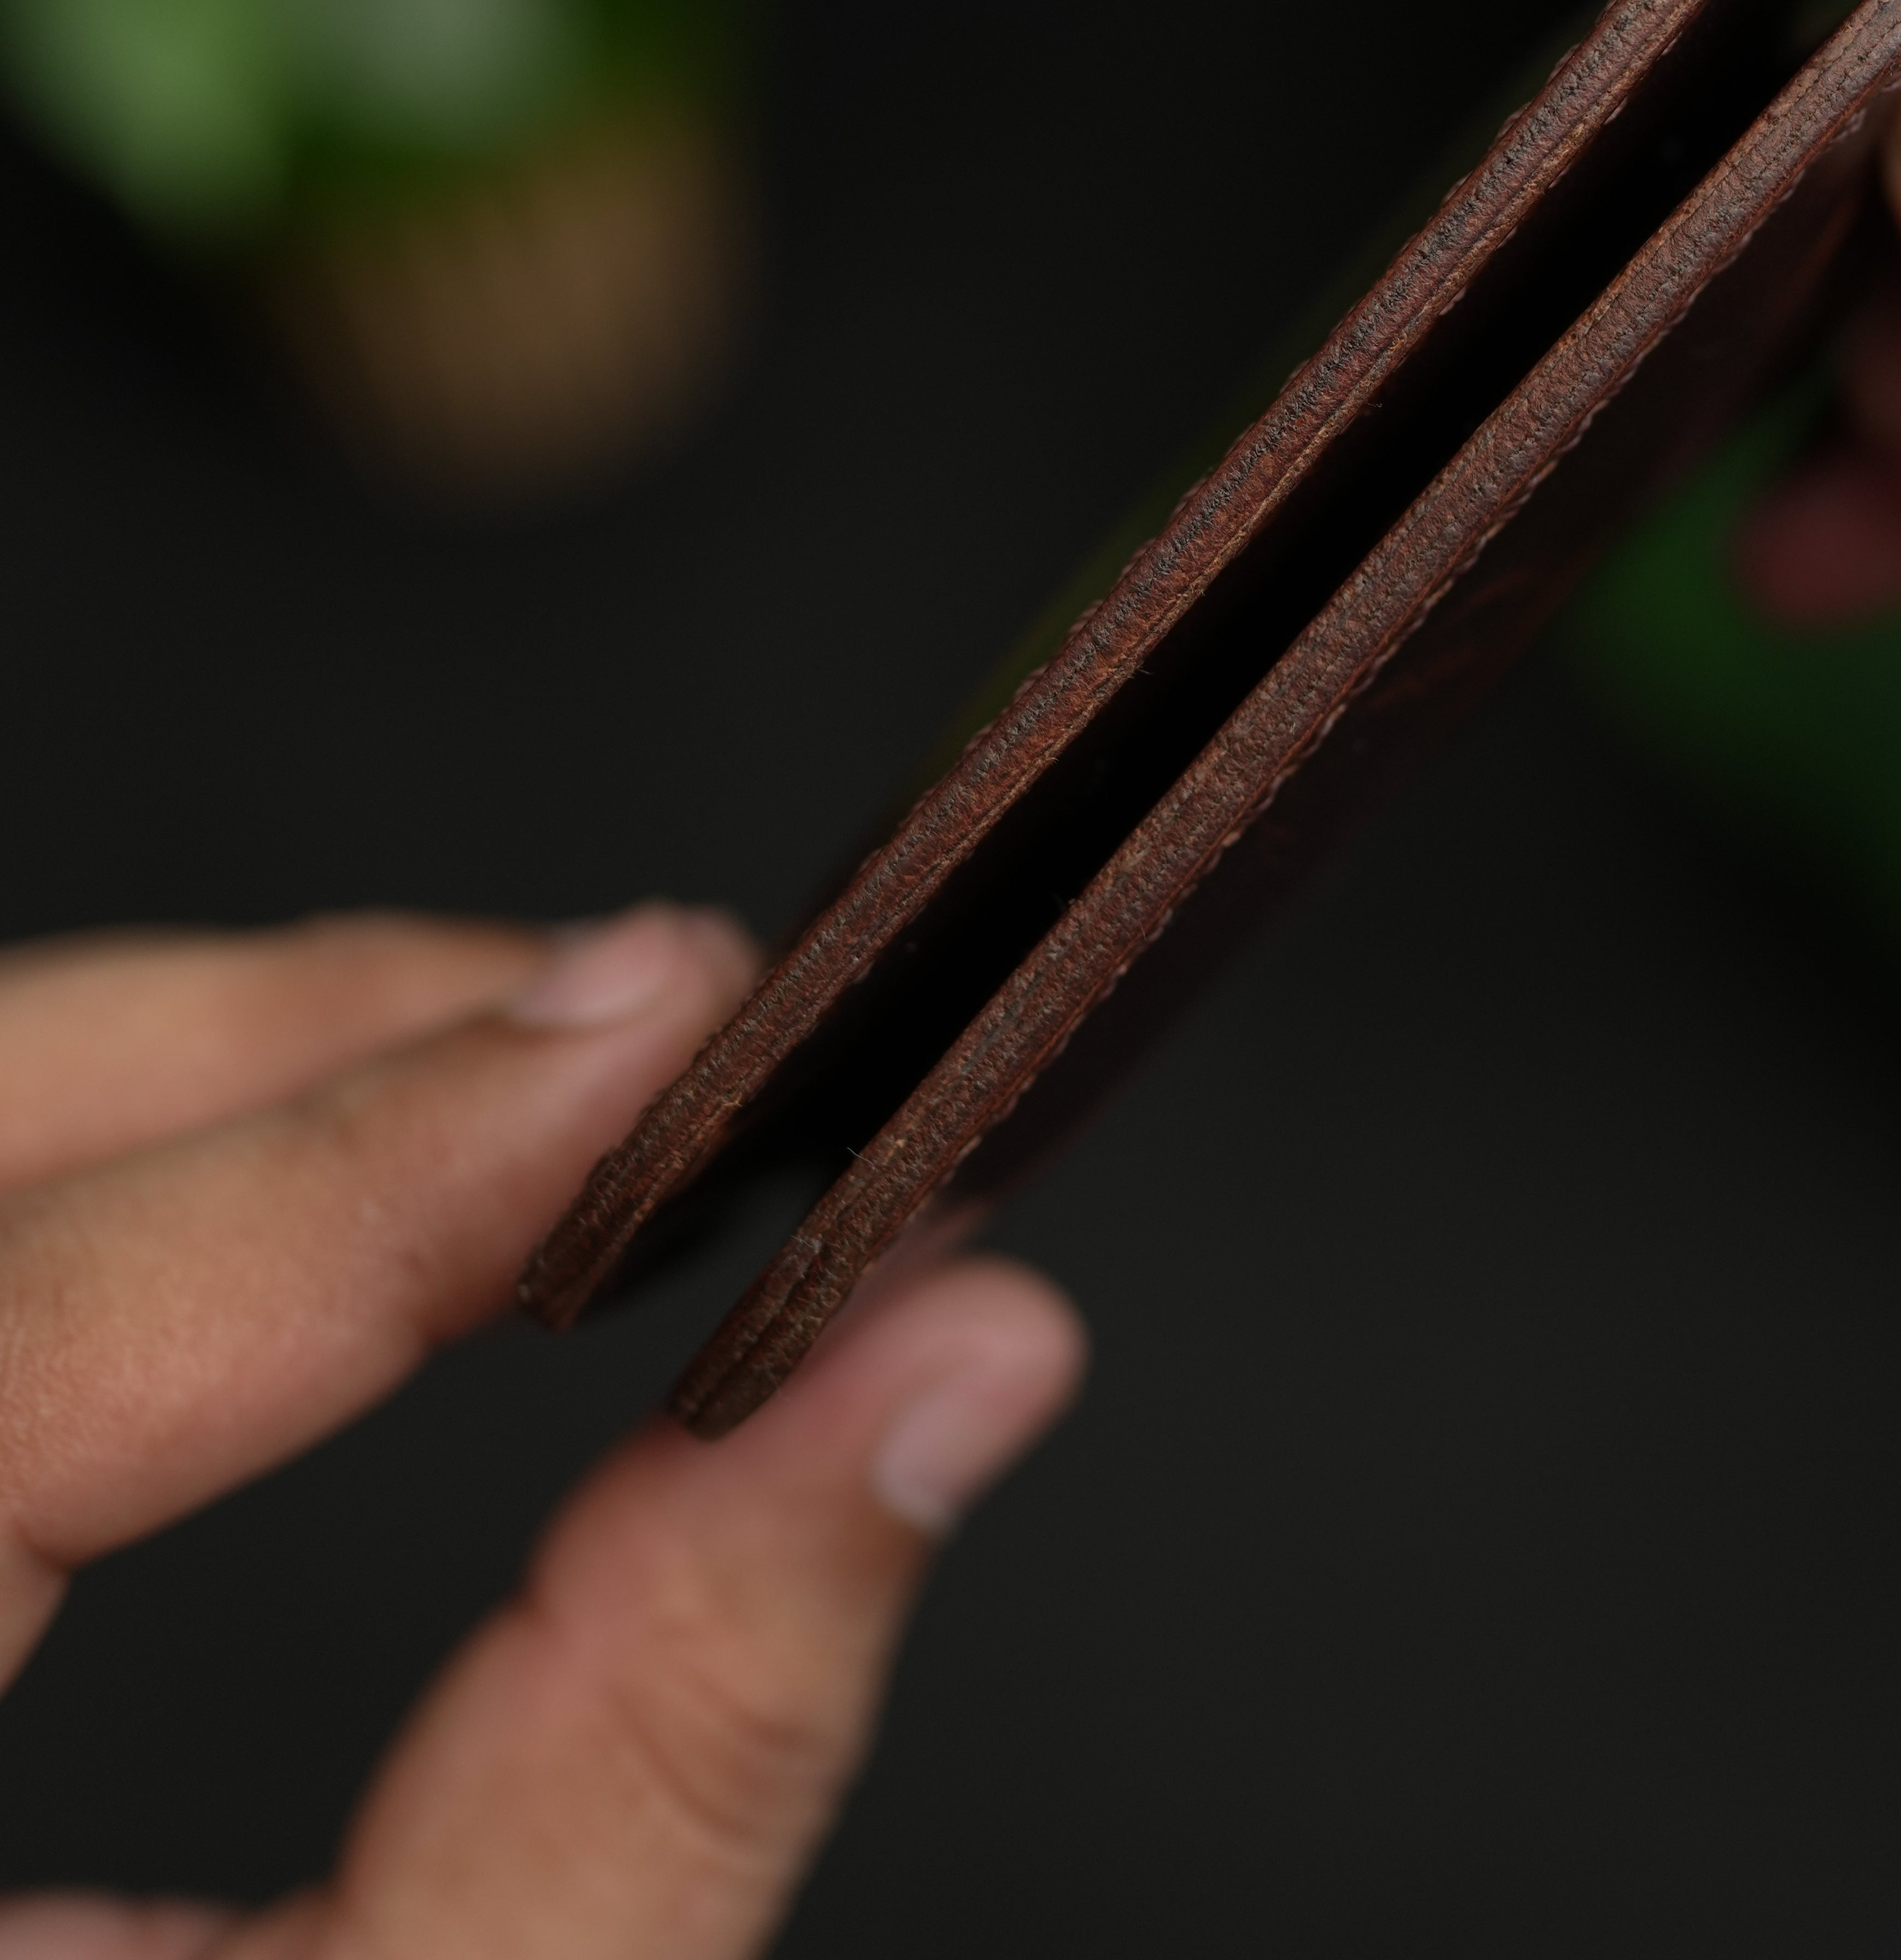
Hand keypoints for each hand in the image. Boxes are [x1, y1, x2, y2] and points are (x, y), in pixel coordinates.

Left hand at [0, 906, 1083, 1957]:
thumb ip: (670, 1735)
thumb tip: (949, 1370)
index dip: (375, 1159)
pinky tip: (321, 1194)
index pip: (7, 1353)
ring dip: (215, 1075)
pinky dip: (127, 1173)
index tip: (660, 1023)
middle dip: (284, 1041)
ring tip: (516, 1086)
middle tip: (626, 1023)